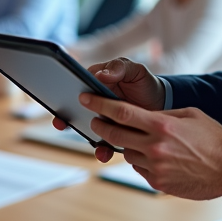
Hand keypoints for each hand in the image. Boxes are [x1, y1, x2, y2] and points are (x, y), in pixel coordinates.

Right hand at [51, 58, 165, 145]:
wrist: (161, 103)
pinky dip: (102, 149)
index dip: (68, 91)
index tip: (65, 96)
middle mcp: (97, 102)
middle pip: (76, 109)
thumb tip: (102, 74)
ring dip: (85, 137)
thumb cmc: (144, 82)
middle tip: (60, 122)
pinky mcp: (112, 134)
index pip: (79, 85)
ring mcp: (103, 119)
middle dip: (66, 117)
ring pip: (88, 129)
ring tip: (89, 141)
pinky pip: (103, 143)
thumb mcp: (134, 70)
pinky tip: (104, 152)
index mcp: (98, 82)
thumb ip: (119, 68)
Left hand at [79, 92, 221, 199]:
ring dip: (127, 145)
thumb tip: (145, 116)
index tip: (86, 99)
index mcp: (161, 125)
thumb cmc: (213, 139)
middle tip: (94, 121)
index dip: (100, 105)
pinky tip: (155, 156)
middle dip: (101, 126)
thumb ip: (164, 115)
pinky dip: (141, 161)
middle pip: (115, 134)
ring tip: (138, 140)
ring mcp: (155, 166)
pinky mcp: (158, 182)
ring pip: (127, 153)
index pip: (121, 113)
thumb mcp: (189, 115)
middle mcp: (154, 146)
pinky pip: (140, 169)